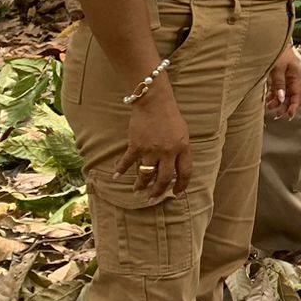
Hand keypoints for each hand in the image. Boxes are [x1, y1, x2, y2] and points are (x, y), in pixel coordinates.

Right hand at [121, 83, 191, 200]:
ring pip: (146, 174)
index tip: (176, 194)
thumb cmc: (170, 115)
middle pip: (164, 178)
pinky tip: (116, 176)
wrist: (154, 102)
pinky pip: (127, 162)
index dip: (181, 185)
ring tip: (137, 191)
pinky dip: (120, 170)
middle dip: (158, 191)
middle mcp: (168, 151)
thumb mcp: (182, 133)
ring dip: (141, 185)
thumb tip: (176, 166)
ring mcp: (152, 149)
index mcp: (183, 147)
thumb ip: (180, 149)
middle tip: (152, 199)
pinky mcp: (136, 146)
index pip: (185, 172)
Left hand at [266, 43, 300, 119]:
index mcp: (295, 74)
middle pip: (290, 94)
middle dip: (284, 106)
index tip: (289, 116)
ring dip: (277, 100)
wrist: (271, 37)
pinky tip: (268, 99)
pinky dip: (274, 94)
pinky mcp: (278, 73)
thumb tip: (281, 98)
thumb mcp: (277, 68)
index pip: (296, 94)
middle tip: (276, 115)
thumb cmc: (276, 51)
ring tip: (269, 106)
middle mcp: (292, 75)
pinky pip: (278, 87)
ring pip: (283, 91)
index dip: (294, 106)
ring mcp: (285, 74)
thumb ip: (279, 83)